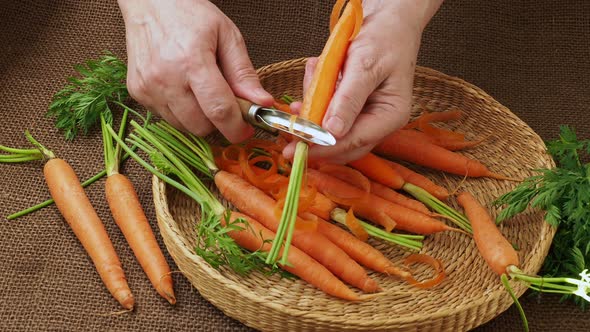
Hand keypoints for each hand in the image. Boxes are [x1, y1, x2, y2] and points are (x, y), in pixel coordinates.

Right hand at [117, 0, 273, 142]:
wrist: (150, 3)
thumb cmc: (190, 15)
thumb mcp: (227, 36)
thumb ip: (244, 73)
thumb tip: (261, 103)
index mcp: (192, 61)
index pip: (219, 111)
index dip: (236, 128)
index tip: (247, 131)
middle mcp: (166, 78)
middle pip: (201, 126)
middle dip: (218, 123)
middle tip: (225, 105)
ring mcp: (148, 87)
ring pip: (184, 126)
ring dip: (199, 118)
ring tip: (201, 91)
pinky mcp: (137, 92)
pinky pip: (166, 117)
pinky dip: (180, 112)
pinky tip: (183, 89)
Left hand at [284, 0, 442, 163]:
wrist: (387, 22)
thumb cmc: (383, 39)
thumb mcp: (364, 66)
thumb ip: (348, 99)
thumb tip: (333, 131)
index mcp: (390, 115)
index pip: (355, 141)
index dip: (325, 147)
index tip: (299, 146)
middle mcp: (379, 122)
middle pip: (342, 145)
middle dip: (314, 134)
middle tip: (288, 130)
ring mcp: (365, 117)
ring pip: (331, 130)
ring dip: (313, 110)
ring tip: (313, 73)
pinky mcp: (350, 109)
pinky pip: (327, 113)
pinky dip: (316, 97)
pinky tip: (315, 73)